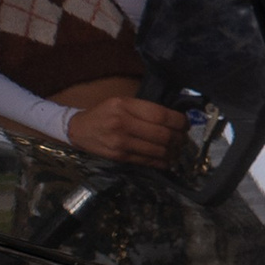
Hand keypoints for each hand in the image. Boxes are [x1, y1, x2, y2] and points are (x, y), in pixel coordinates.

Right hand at [66, 91, 189, 165]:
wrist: (79, 130)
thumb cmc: (104, 113)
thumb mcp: (121, 102)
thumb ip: (144, 109)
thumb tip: (173, 118)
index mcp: (125, 105)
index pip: (160, 115)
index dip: (178, 121)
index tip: (186, 124)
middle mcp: (123, 123)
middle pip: (162, 134)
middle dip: (179, 138)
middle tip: (184, 139)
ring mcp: (120, 142)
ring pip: (156, 150)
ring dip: (172, 152)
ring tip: (177, 150)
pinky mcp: (119, 156)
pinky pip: (146, 161)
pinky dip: (161, 162)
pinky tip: (167, 160)